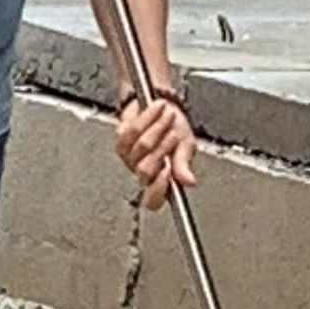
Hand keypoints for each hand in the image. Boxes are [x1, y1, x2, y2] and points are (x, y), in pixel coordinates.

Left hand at [115, 94, 196, 211]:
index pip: (153, 201)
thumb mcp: (186, 146)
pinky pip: (133, 130)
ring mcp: (128, 158)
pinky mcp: (120, 140)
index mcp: (160, 181)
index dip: (158, 189)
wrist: (163, 108)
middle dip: (163, 148)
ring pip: (141, 147)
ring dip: (158, 128)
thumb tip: (189, 181)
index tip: (168, 171)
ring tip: (168, 117)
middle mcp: (141, 172)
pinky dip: (148, 117)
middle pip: (145, 170)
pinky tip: (156, 111)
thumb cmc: (175, 129)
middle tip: (173, 135)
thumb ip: (183, 164)